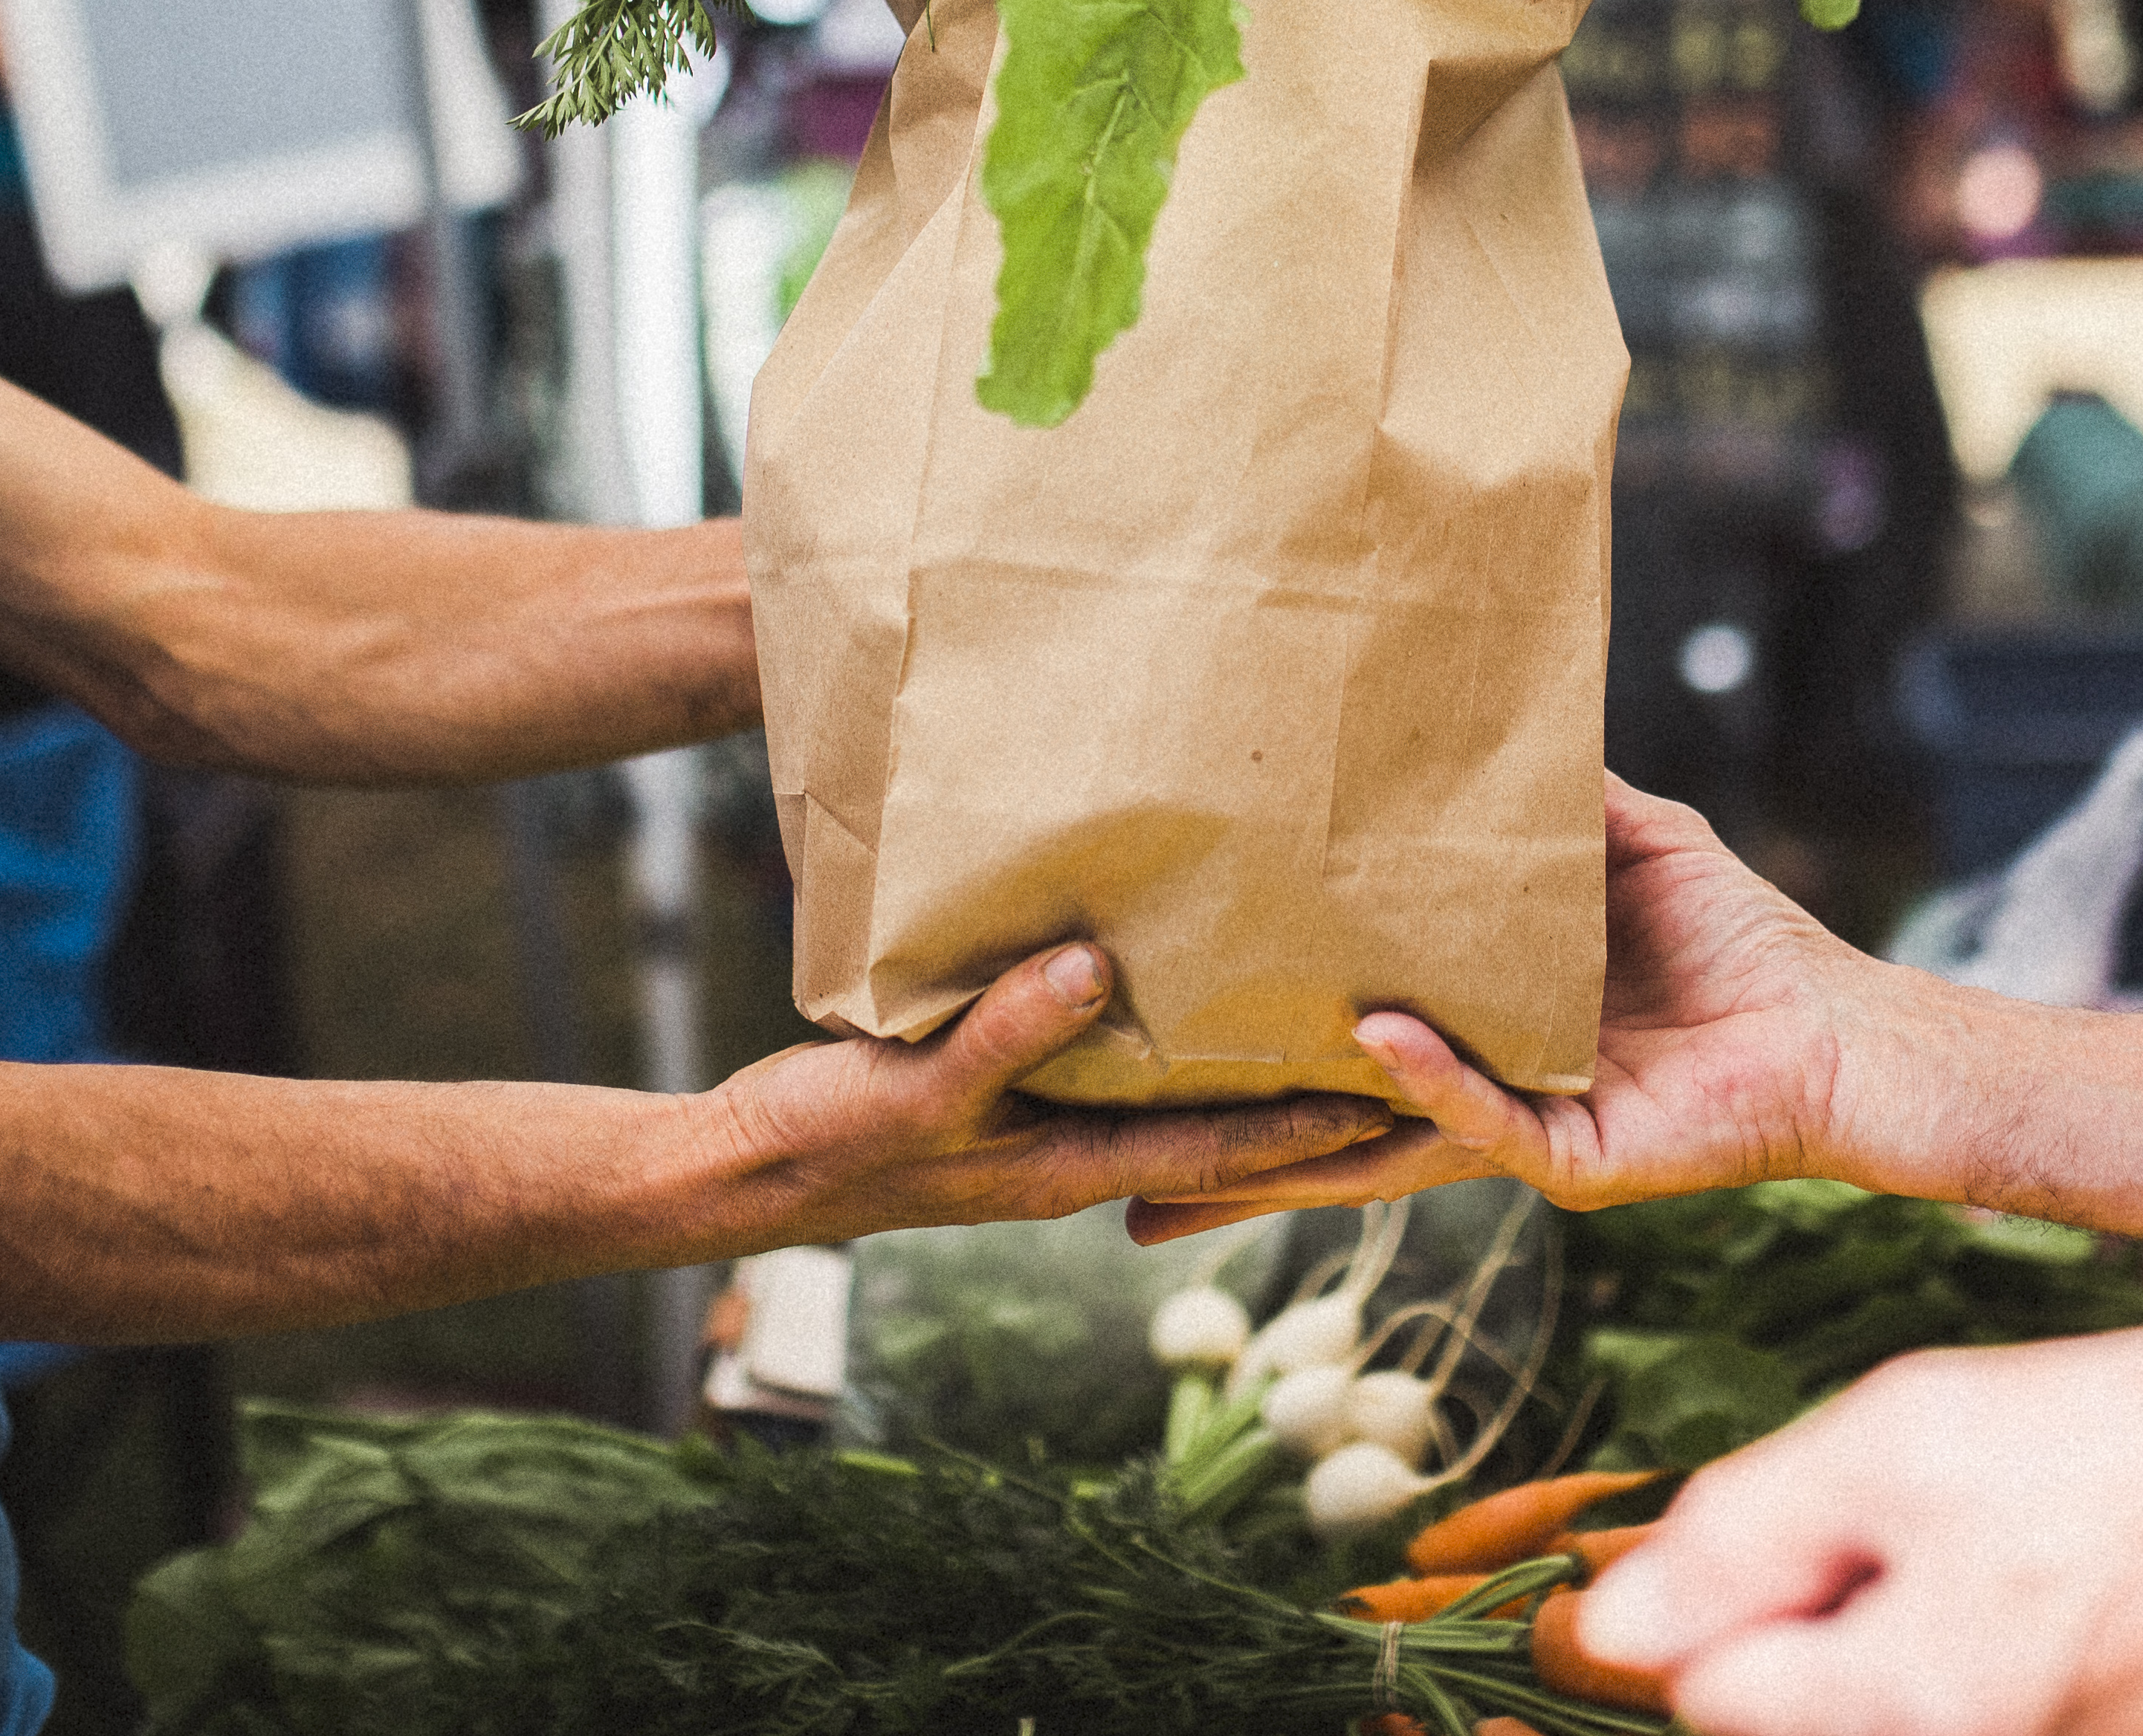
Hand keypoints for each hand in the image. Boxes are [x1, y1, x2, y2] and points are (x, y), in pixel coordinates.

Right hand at [712, 944, 1391, 1246]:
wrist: (747, 1166)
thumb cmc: (835, 1140)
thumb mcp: (924, 1089)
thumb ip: (1008, 1034)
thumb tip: (1100, 971)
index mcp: (1070, 1170)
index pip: (1217, 1157)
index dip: (1306, 1133)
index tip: (1395, 1101)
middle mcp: (1069, 1156)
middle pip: (1210, 1138)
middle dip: (1296, 1109)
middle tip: (1384, 1058)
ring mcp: (1035, 1130)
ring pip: (1161, 1103)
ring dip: (1228, 1072)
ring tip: (1298, 1013)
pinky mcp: (999, 1097)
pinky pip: (1102, 1070)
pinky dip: (1149, 1039)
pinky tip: (1156, 986)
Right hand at [1133, 776, 1947, 1240]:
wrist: (1837, 1024)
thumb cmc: (1736, 939)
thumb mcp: (1623, 841)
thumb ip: (1544, 800)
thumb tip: (1467, 715)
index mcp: (1470, 1031)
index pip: (1340, 1053)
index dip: (1256, 1059)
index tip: (1160, 1040)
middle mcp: (1476, 1096)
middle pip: (1326, 1138)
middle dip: (1225, 1167)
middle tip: (1118, 1180)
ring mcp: (1519, 1135)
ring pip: (1379, 1159)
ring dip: (1290, 1150)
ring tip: (1193, 1126)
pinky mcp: (1576, 1157)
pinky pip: (1487, 1122)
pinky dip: (1432, 1081)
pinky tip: (1380, 1040)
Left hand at [1580, 1328, 2142, 1735]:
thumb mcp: (1911, 1437)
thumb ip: (1744, 1535)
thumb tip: (1609, 1630)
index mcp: (1902, 1716)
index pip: (1704, 1694)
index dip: (1723, 1602)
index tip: (1789, 1548)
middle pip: (1795, 1725)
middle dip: (1814, 1647)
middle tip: (1920, 1552)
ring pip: (1887, 1723)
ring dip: (1893, 1664)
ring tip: (2002, 1580)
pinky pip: (1975, 1725)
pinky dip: (1973, 1686)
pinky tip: (2052, 1617)